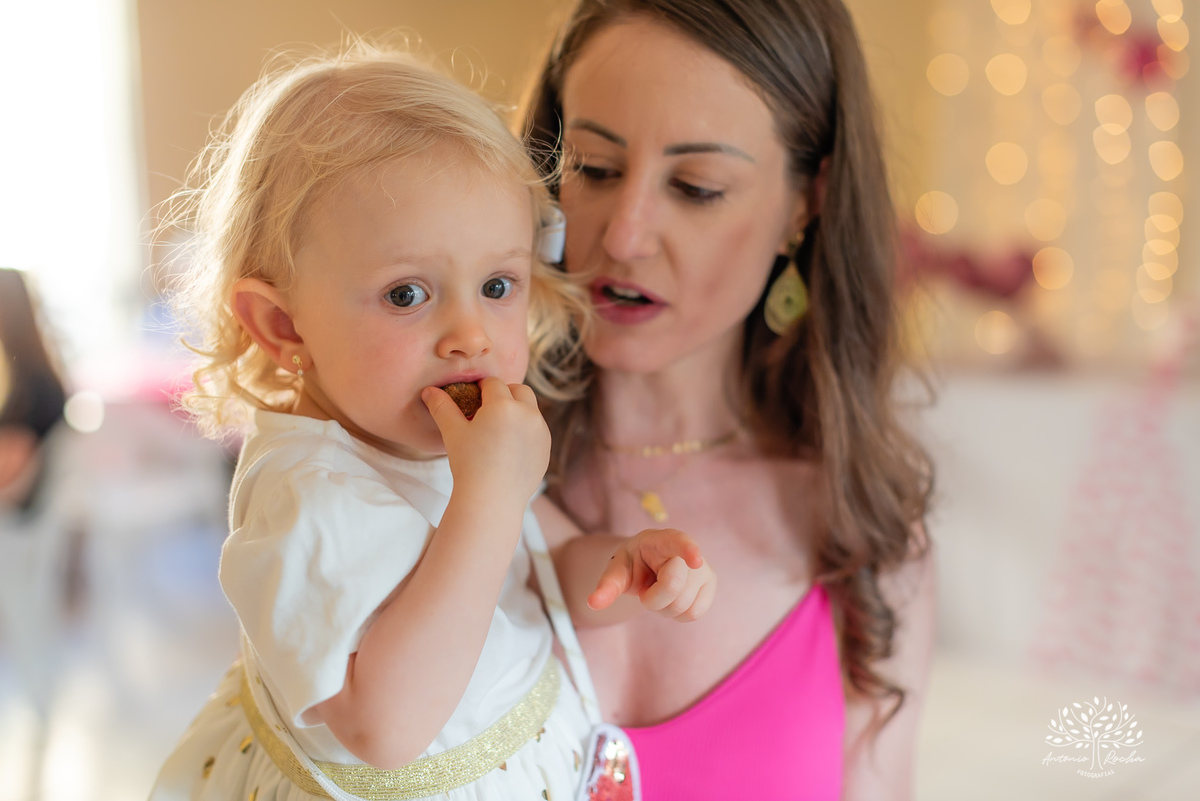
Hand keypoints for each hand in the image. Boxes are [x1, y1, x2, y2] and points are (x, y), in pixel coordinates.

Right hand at [422, 377, 549, 506]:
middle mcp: (527, 413)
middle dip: (505, 393)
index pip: (493, 383)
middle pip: (519, 390)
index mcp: (503, 405)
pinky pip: (537, 430)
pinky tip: (510, 446)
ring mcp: (540, 431)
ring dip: (518, 410)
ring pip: (531, 409)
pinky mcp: (546, 448)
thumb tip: (429, 391)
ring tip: (499, 428)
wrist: (492, 499)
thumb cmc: (469, 464)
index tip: (473, 396)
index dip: (481, 387)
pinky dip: (526, 430)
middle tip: (488, 409)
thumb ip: (442, 407)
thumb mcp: (453, 432)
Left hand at [588, 529, 715, 621]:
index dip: (688, 550)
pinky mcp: (710, 586)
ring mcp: (704, 568)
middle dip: (652, 599)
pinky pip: (694, 613)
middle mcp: (688, 551)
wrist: (650, 567)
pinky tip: (671, 601)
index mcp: (662, 540)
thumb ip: (607, 585)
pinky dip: (677, 615)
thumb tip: (592, 603)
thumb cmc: (633, 565)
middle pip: (673, 587)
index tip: (695, 560)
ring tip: (659, 592)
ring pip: (684, 605)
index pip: (678, 541)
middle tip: (646, 590)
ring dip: (664, 608)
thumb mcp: (617, 571)